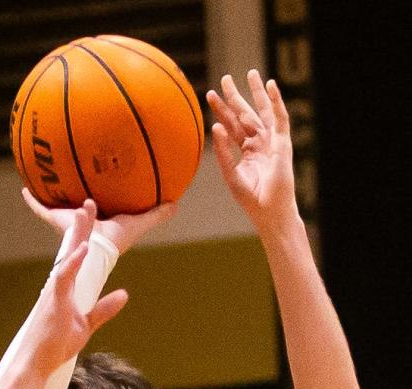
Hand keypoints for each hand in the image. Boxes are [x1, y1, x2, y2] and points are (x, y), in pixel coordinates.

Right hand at [22, 188, 175, 253]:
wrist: (96, 248)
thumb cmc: (116, 241)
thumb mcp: (139, 222)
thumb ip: (156, 214)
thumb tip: (176, 203)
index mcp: (97, 221)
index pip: (96, 209)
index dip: (95, 200)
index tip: (94, 188)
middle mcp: (79, 220)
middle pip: (74, 205)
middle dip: (71, 194)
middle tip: (67, 177)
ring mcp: (65, 220)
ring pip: (56, 204)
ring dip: (50, 192)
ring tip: (41, 178)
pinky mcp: (56, 219)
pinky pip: (41, 207)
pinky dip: (32, 200)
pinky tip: (24, 188)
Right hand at [25, 203, 127, 373]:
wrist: (36, 362)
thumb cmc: (56, 345)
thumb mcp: (86, 325)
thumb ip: (104, 309)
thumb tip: (124, 294)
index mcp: (67, 288)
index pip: (78, 257)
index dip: (85, 236)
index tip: (93, 216)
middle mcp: (59, 284)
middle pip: (72, 248)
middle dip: (81, 226)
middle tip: (89, 201)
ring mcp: (55, 291)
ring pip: (67, 256)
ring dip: (77, 234)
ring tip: (84, 211)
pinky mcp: (53, 301)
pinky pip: (64, 276)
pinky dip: (74, 261)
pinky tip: (84, 248)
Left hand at [206, 71, 296, 233]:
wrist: (270, 212)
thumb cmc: (251, 199)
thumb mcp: (231, 174)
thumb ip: (223, 152)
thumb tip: (215, 127)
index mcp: (247, 151)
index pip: (232, 126)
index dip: (221, 111)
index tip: (209, 95)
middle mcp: (259, 143)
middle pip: (246, 115)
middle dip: (236, 97)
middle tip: (226, 78)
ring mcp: (272, 142)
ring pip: (263, 112)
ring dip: (257, 93)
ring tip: (251, 73)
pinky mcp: (283, 143)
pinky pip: (280, 118)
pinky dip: (277, 102)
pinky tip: (271, 86)